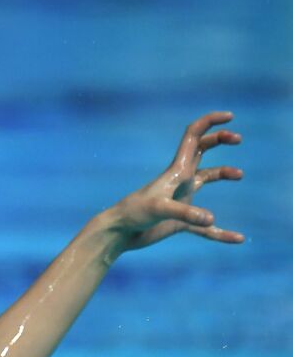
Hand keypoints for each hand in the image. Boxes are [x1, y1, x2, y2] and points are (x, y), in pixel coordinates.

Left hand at [103, 111, 244, 252]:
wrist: (117, 234)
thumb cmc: (133, 216)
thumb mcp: (159, 210)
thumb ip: (185, 213)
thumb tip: (211, 219)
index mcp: (176, 171)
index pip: (194, 136)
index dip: (210, 122)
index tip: (230, 117)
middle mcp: (180, 181)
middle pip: (201, 150)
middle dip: (219, 140)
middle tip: (238, 139)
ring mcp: (180, 200)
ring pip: (205, 179)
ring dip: (222, 173)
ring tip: (239, 174)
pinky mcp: (179, 221)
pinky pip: (206, 228)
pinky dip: (221, 233)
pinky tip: (237, 239)